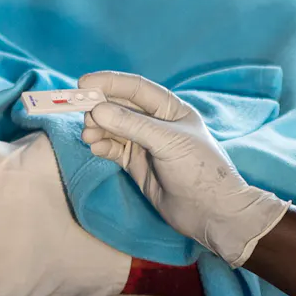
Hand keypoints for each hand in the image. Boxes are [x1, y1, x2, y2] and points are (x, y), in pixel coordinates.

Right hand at [79, 71, 285, 266]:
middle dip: (100, 108)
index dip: (110, 82)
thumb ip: (132, 125)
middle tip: (84, 116)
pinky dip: (102, 146)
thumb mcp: (168, 142)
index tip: (84, 82)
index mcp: (170, 108)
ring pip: (113, 128)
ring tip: (89, 136)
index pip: (136, 88)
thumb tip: (97, 110)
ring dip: (98, 129)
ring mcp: (145, 144)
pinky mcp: (137, 164)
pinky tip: (96, 148)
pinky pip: (113, 149)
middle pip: (120, 107)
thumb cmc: (199, 170)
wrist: (211, 213)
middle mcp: (156, 123)